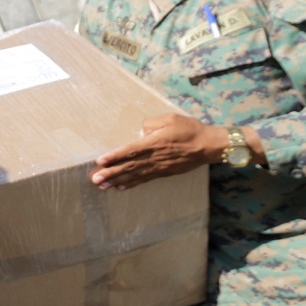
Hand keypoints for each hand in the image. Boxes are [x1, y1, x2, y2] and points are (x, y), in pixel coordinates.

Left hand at [89, 114, 227, 189]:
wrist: (209, 146)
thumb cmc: (189, 129)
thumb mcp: (169, 118)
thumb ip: (151, 123)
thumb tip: (140, 131)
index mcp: (155, 143)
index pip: (130, 151)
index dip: (114, 156)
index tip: (100, 161)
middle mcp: (155, 157)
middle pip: (129, 166)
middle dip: (111, 173)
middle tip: (96, 179)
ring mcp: (160, 167)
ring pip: (135, 175)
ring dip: (118, 180)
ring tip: (103, 186)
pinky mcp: (164, 172)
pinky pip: (145, 179)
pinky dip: (132, 183)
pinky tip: (121, 187)